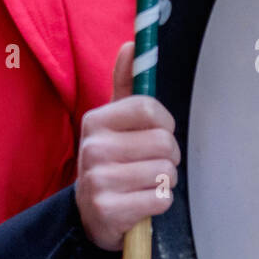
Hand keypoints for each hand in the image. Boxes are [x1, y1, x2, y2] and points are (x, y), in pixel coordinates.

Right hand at [74, 42, 179, 251]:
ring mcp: (98, 180)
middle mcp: (93, 147)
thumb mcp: (113, 122)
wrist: (90, 214)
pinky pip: (160, 199)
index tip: (159, 131)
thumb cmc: (112, 161)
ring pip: (165, 172)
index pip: (149, 108)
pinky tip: (142, 201)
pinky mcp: (107, 211)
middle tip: (152, 163)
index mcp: (96, 120)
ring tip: (145, 183)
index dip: (165, 122)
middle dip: (169, 156)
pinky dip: (159, 202)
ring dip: (164, 181)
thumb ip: (125, 83)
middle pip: (164, 142)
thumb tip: (131, 44)